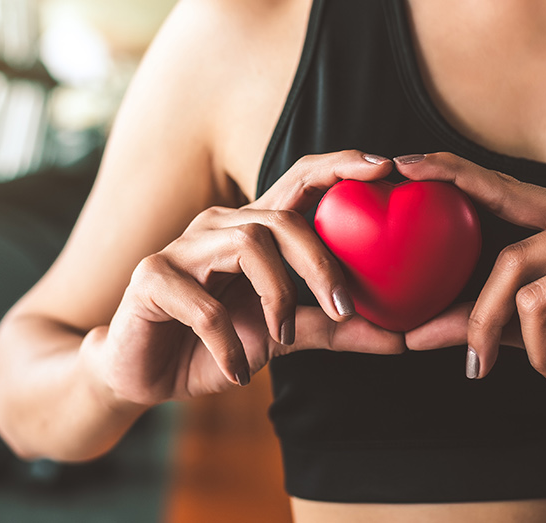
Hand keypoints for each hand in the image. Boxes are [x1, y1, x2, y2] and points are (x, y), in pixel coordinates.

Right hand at [90, 151, 406, 406]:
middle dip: (321, 260)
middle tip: (346, 308)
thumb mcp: (280, 340)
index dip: (339, 166)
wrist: (143, 377)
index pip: (298, 183)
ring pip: (247, 244)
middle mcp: (217, 228)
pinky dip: (229, 344)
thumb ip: (332, 330)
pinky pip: (204, 305)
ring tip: (280, 342)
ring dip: (277, 297)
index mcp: (250, 232)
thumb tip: (402, 337)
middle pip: (279, 217)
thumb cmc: (211, 348)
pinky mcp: (151, 279)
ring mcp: (181, 248)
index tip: (386, 168)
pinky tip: (237, 371)